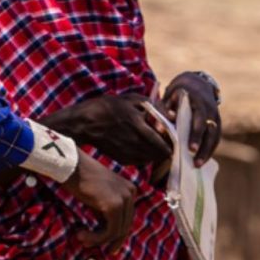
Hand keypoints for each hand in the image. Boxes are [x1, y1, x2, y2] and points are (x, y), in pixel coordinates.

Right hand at [46, 93, 171, 168]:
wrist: (84, 123)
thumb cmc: (108, 107)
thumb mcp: (132, 99)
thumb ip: (155, 107)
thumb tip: (173, 116)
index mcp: (139, 125)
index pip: (165, 141)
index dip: (174, 141)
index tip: (175, 136)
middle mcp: (135, 142)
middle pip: (161, 153)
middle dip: (167, 148)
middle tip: (168, 141)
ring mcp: (128, 153)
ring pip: (153, 159)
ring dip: (157, 153)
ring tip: (155, 143)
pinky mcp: (122, 159)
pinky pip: (141, 161)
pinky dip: (146, 156)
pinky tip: (141, 146)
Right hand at [61, 150, 138, 250]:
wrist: (71, 167)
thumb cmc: (79, 179)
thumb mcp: (97, 196)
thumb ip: (104, 211)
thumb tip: (106, 234)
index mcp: (129, 189)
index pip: (127, 218)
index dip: (118, 236)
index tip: (110, 248)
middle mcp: (130, 193)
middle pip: (125, 226)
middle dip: (110, 241)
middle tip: (94, 248)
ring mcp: (124, 199)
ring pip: (117, 231)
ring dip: (98, 240)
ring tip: (81, 239)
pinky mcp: (114, 206)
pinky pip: (110, 231)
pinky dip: (96, 238)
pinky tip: (81, 235)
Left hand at [161, 71, 222, 163]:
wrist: (195, 83)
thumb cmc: (177, 94)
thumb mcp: (169, 98)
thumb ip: (165, 111)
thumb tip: (162, 129)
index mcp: (198, 102)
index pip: (199, 120)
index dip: (195, 135)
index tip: (190, 148)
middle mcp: (210, 109)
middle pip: (209, 131)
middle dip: (202, 147)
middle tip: (195, 162)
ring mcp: (216, 116)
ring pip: (215, 136)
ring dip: (207, 152)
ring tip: (197, 165)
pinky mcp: (217, 123)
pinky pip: (216, 138)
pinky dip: (210, 150)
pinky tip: (202, 160)